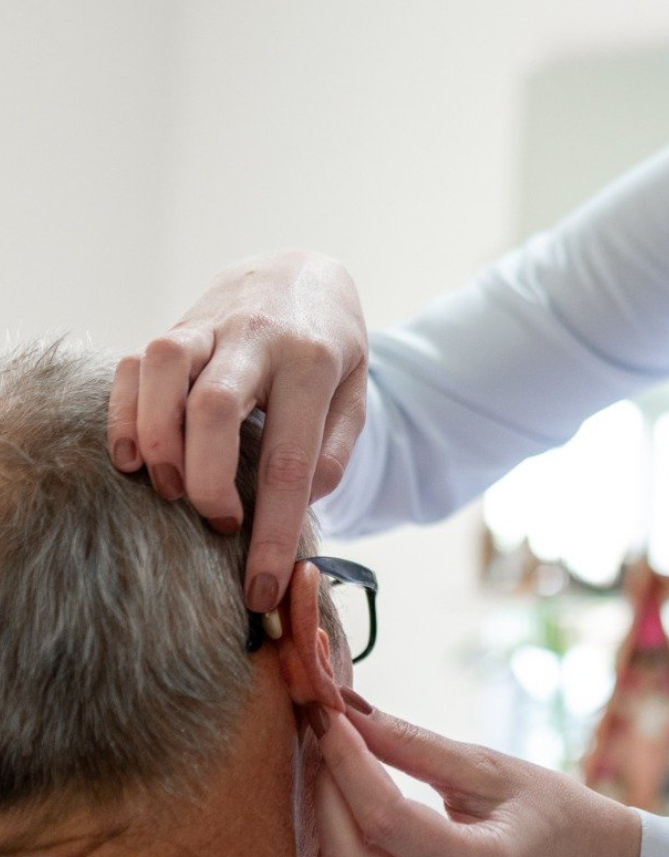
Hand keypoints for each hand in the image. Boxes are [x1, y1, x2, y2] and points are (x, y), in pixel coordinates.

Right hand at [107, 251, 367, 609]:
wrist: (301, 270)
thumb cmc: (330, 347)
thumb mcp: (356, 393)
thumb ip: (335, 449)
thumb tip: (302, 502)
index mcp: (313, 363)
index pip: (290, 459)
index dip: (274, 531)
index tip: (262, 586)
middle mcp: (258, 338)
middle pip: (215, 409)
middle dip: (207, 483)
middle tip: (218, 524)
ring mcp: (209, 326)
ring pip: (163, 371)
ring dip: (158, 443)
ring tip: (169, 491)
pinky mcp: (174, 325)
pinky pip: (133, 364)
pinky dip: (124, 415)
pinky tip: (133, 458)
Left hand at [311, 705, 642, 856]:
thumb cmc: (541, 803)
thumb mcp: (487, 766)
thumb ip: (414, 745)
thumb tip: (347, 710)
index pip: (388, 820)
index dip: (348, 764)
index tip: (330, 716)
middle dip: (326, 793)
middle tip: (328, 741)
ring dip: (322, 837)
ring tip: (336, 783)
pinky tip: (346, 825)